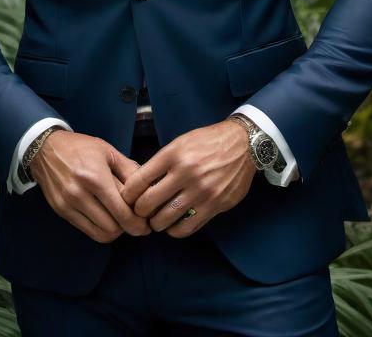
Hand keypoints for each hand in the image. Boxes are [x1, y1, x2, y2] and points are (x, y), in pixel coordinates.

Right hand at [30, 130, 152, 242]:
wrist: (45, 149)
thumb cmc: (81, 147)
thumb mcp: (108, 151)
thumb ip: (129, 170)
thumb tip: (148, 189)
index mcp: (95, 177)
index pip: (122, 212)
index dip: (138, 223)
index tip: (146, 224)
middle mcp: (80, 195)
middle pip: (113, 227)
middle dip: (128, 228)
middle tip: (136, 222)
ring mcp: (68, 205)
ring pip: (100, 234)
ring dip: (115, 231)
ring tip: (121, 220)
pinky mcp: (61, 212)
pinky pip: (87, 231)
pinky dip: (100, 230)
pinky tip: (106, 219)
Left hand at [119, 118, 256, 236]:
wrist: (243, 144)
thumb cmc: (208, 142)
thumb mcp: (181, 142)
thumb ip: (162, 162)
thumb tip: (141, 184)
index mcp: (174, 154)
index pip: (139, 180)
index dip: (128, 194)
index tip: (128, 198)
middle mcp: (186, 172)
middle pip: (148, 203)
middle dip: (139, 212)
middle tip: (140, 212)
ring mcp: (201, 191)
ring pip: (165, 219)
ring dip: (156, 223)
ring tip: (157, 220)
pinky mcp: (214, 205)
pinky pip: (187, 227)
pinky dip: (175, 230)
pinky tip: (174, 225)